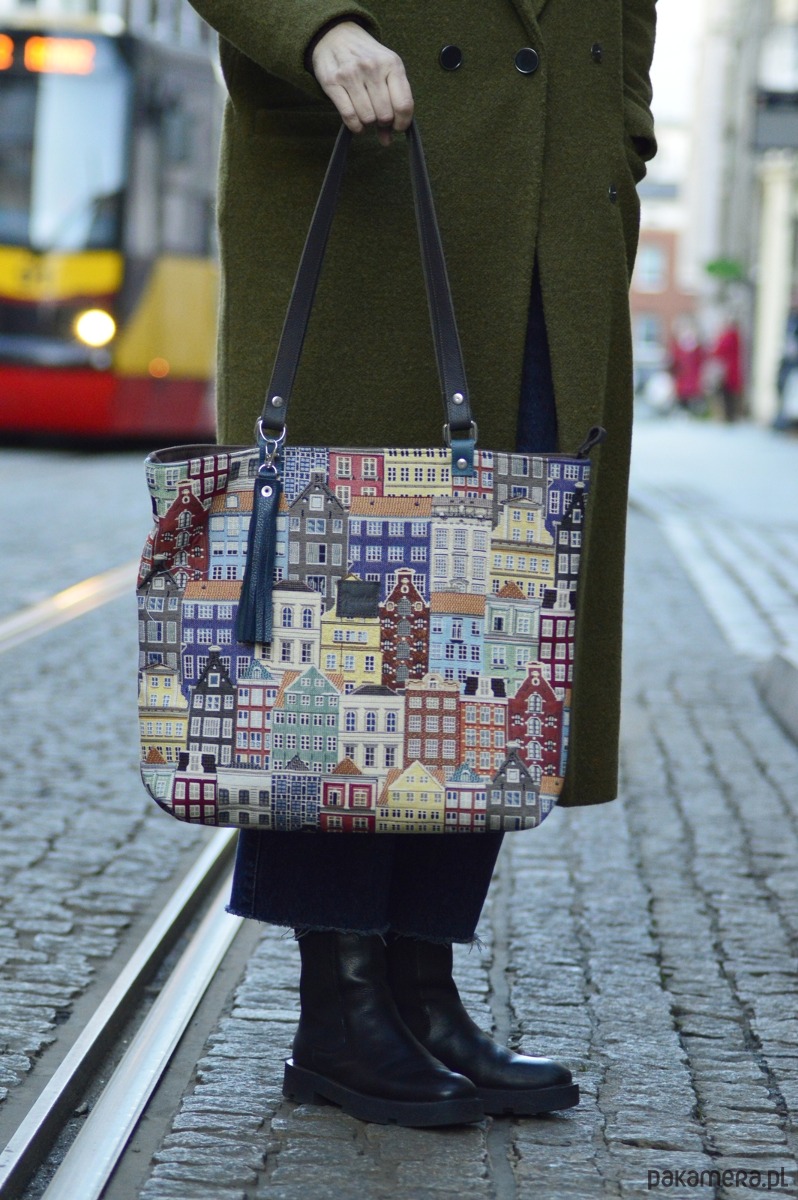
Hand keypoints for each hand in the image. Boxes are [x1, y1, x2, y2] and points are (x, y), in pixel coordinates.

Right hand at [311, 21, 413, 145]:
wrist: (337, 36)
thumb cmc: (367, 58)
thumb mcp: (386, 71)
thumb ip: (393, 101)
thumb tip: (388, 139)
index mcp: (392, 63)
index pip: (403, 105)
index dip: (402, 123)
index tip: (398, 127)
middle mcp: (372, 67)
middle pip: (385, 115)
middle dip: (383, 122)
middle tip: (379, 117)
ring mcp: (351, 74)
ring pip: (367, 118)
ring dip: (368, 124)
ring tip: (367, 116)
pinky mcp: (333, 82)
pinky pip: (349, 117)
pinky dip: (355, 126)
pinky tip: (358, 124)